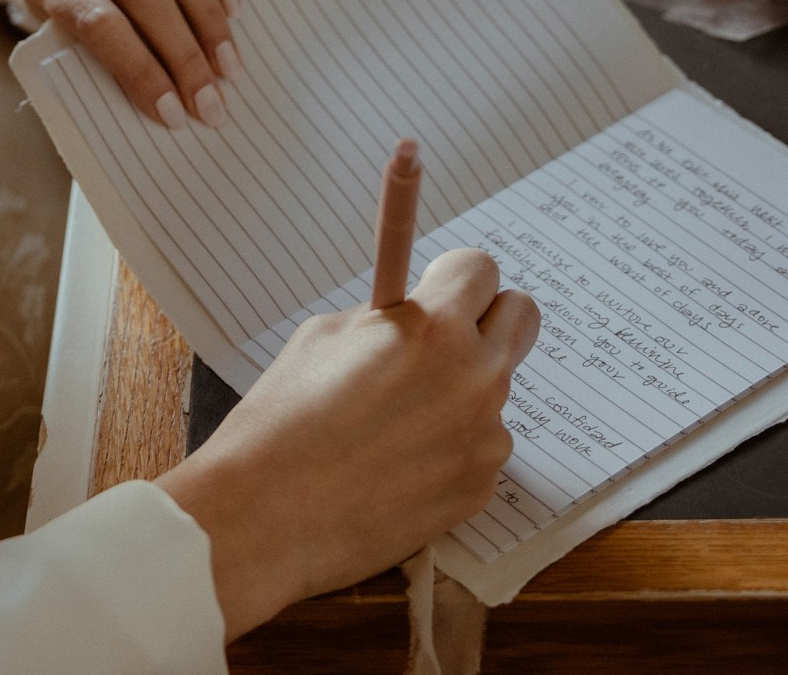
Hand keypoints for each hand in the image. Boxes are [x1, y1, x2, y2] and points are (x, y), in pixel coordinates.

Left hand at [0, 0, 239, 128]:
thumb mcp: (50, 15)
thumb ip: (93, 42)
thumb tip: (164, 94)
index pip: (98, 23)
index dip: (141, 69)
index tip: (173, 114)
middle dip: (185, 54)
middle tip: (211, 101)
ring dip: (208, 18)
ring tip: (227, 63)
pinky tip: (230, 7)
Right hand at [156, 249, 540, 639]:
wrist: (265, 517)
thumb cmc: (282, 422)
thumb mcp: (324, 337)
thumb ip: (386, 319)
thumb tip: (415, 315)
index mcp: (433, 327)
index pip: (481, 269)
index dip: (452, 278)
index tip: (435, 291)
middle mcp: (474, 378)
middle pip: (522, 318)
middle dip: (486, 319)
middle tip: (442, 339)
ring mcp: (483, 438)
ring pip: (495, 391)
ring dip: (461, 393)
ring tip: (395, 423)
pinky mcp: (478, 489)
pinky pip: (480, 448)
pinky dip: (450, 449)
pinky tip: (397, 466)